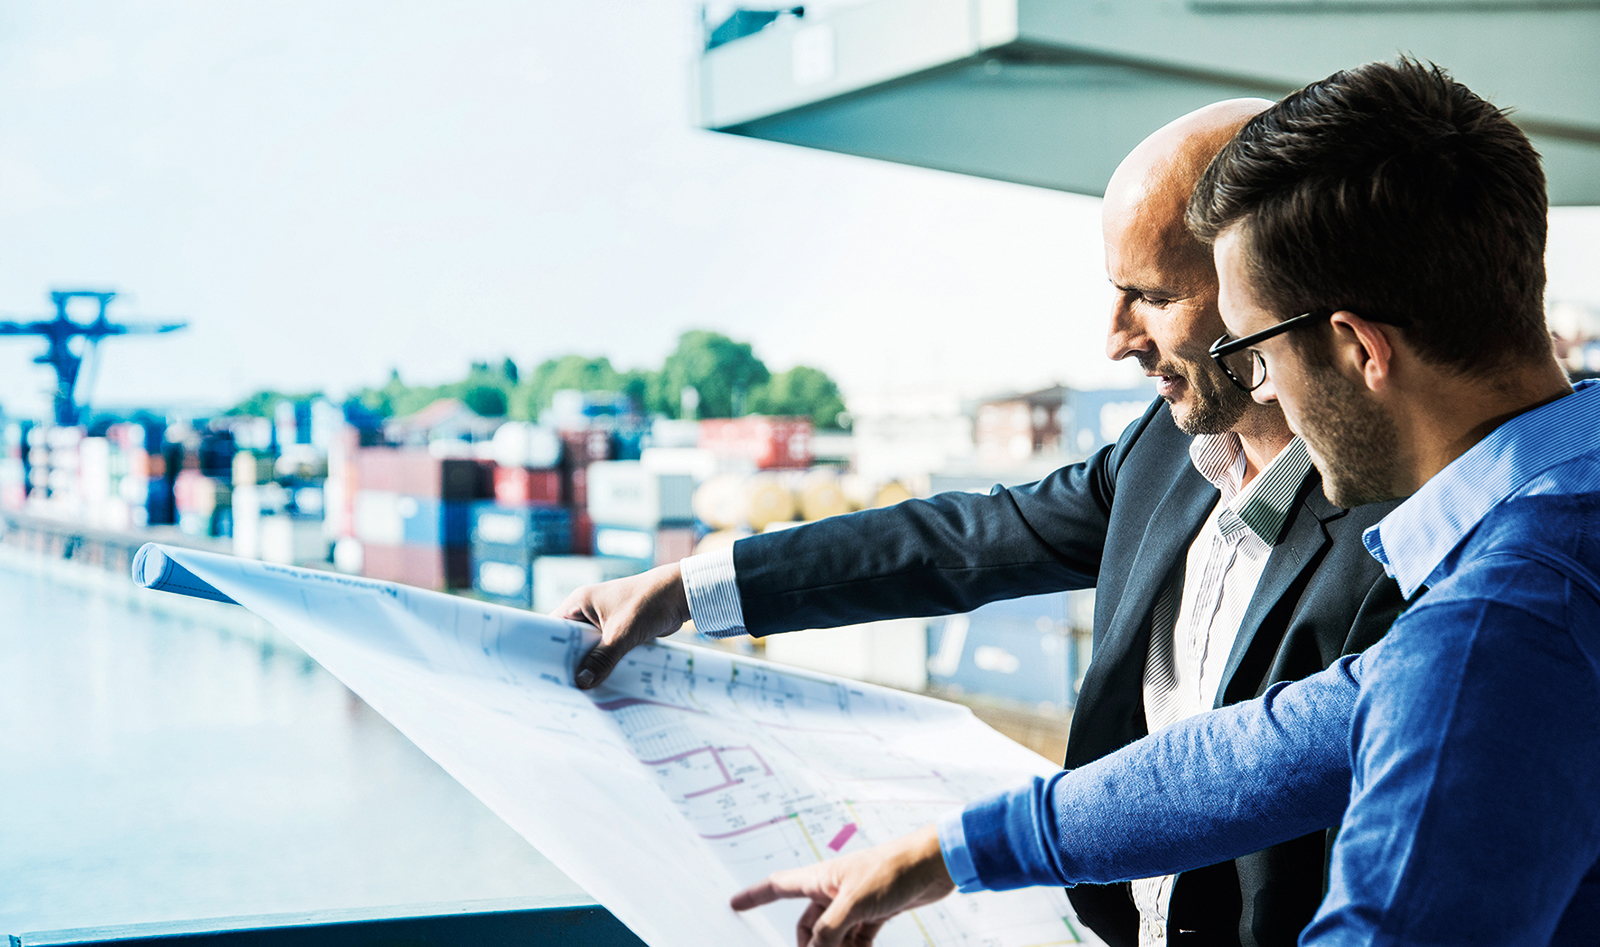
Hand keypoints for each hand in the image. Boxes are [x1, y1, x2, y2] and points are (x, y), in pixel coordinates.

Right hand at [556, 562, 690, 689]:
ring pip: (589, 649)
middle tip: (562, 690)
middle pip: (570, 642)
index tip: (542, 674)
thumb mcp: (621, 633)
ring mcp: (602, 621)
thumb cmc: (648, 603)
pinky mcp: (618, 630)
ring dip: (590, 666)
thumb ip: (602, 659)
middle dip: (570, 663)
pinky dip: (605, 664)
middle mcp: (587, 611)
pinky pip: (605, 651)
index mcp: (579, 602)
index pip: (552, 628)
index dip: (546, 650)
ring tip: (581, 692)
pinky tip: (603, 683)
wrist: (679, 596)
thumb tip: (582, 683)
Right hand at [730, 824, 954, 946]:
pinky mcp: (875, 914)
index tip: (733, 904)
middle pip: (808, 926)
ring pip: (832, 937)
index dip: (754, 895)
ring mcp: (854, 903)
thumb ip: (829, 932)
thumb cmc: (893, 871)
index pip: (778, 886)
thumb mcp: (855, 904)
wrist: (934, 866)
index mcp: (821, 879)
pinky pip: (856, 941)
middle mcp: (833, 890)